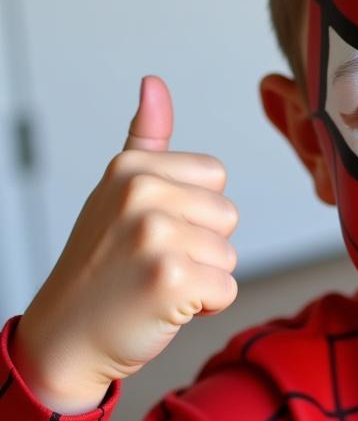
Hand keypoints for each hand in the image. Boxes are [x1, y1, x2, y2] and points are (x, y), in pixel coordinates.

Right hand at [11, 77, 238, 411]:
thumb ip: (146, 139)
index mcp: (132, 167)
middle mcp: (140, 194)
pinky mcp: (170, 278)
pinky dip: (205, 306)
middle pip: (227, 214)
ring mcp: (153, 234)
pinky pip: (226, 288)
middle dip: (202, 245)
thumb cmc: (100, 266)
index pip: (215, 176)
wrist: (66, 338)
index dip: (195, 211)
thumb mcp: (116, 191)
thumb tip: (155, 82)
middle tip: (152, 263)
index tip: (154, 231)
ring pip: (228, 254)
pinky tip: (164, 307)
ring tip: (155, 284)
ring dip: (202, 277)